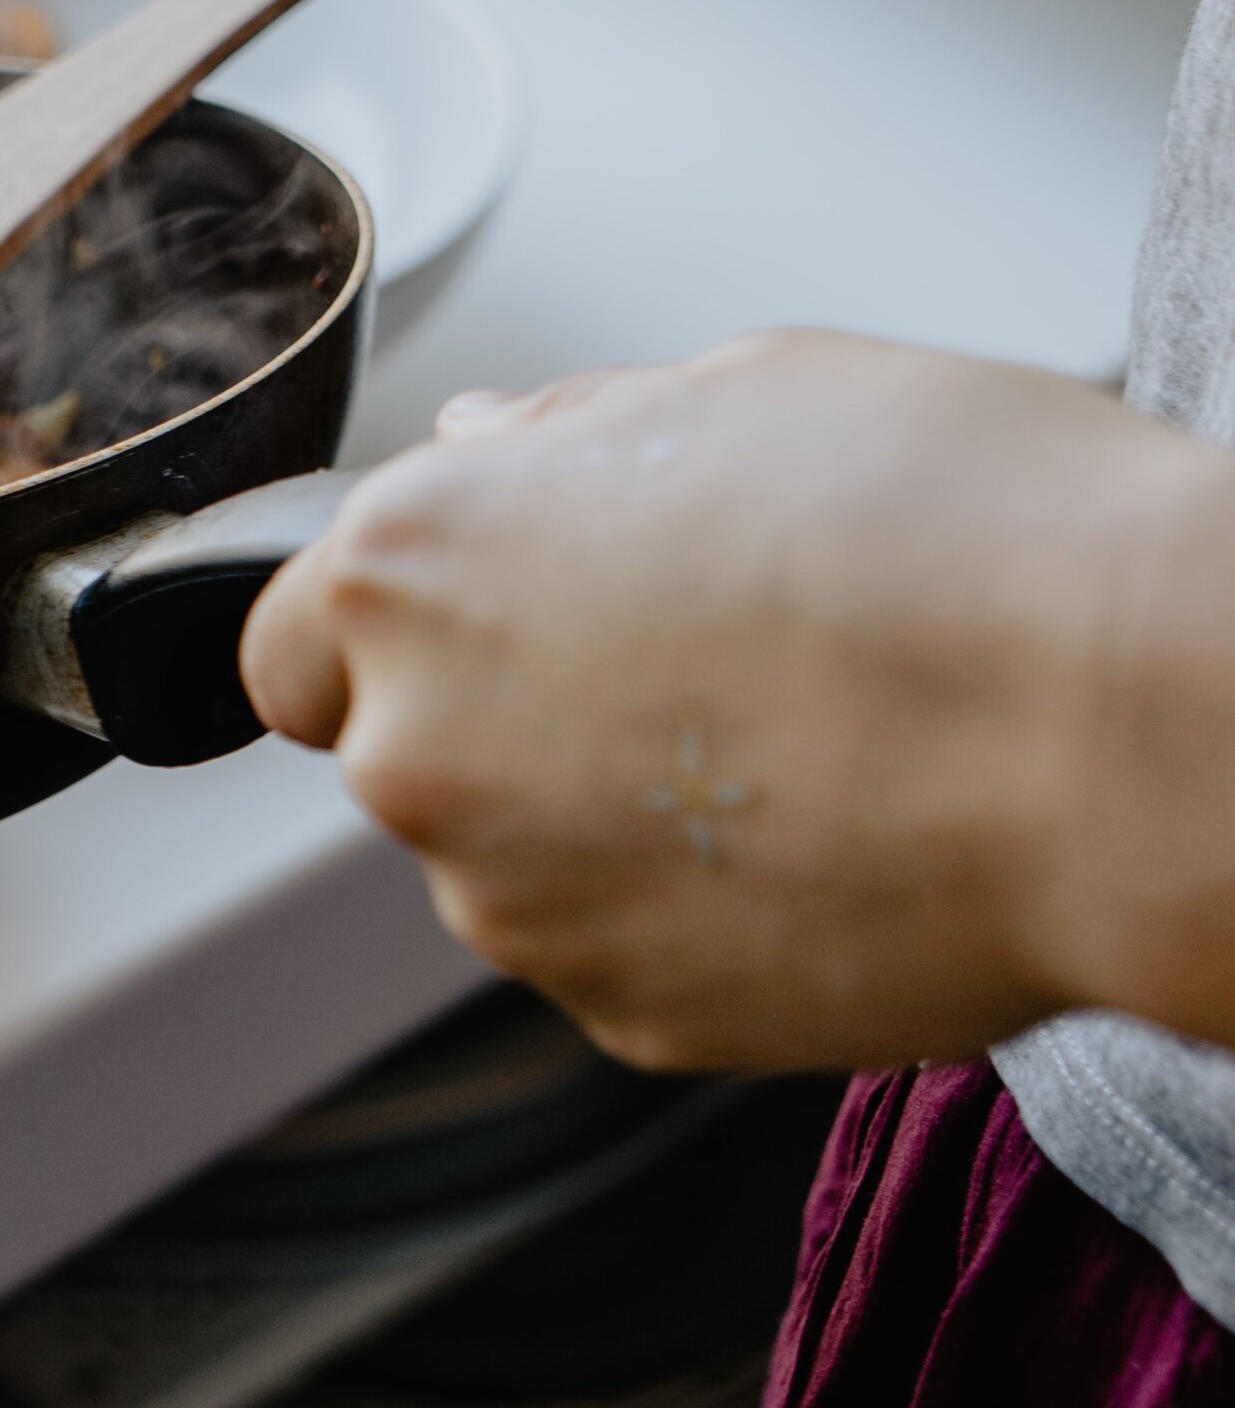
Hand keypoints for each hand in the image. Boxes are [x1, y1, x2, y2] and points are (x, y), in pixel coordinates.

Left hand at [241, 332, 1234, 1072]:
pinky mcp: (629, 1020)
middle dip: (510, 713)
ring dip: (603, 818)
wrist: (1117, 729)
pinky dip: (693, 911)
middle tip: (694, 659)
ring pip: (515, 861)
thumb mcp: (742, 387)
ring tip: (792, 741)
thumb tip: (493, 448)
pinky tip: (826, 833)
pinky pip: (622, 952)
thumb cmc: (952, 527)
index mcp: (414, 565)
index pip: (289, 640)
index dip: (388, 627)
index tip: (485, 615)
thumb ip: (572, 436)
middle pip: (405, 750)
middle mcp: (421, 748)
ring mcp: (519, 906)